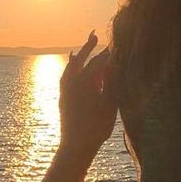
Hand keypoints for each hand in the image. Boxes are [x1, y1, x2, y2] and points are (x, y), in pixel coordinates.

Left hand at [59, 31, 116, 158]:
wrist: (76, 146)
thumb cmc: (96, 128)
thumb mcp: (109, 104)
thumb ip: (111, 81)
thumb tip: (114, 63)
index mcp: (85, 81)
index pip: (99, 62)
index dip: (108, 53)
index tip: (117, 44)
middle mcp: (72, 82)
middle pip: (81, 60)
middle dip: (88, 47)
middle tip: (94, 35)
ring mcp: (65, 90)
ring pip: (70, 68)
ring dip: (78, 57)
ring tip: (81, 50)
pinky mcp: (63, 98)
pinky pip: (65, 77)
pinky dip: (69, 70)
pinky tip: (71, 71)